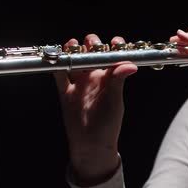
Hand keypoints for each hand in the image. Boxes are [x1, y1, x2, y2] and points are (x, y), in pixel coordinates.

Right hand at [54, 34, 137, 185]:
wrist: (91, 144)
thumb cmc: (108, 125)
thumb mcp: (115, 101)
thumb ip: (118, 80)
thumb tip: (130, 64)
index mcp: (110, 79)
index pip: (113, 56)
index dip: (114, 47)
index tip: (115, 42)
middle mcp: (95, 78)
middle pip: (92, 53)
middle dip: (92, 44)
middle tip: (92, 45)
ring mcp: (79, 84)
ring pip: (75, 60)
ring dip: (73, 50)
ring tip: (73, 46)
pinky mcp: (65, 92)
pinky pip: (59, 75)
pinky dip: (56, 65)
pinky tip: (57, 58)